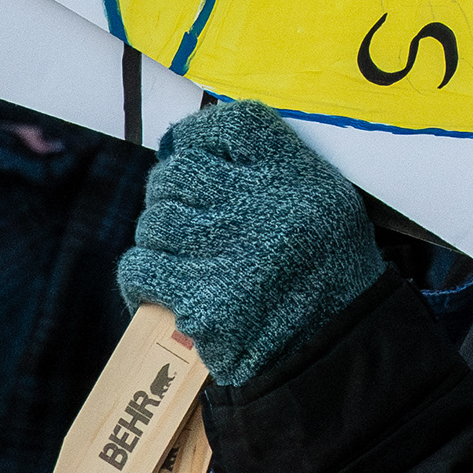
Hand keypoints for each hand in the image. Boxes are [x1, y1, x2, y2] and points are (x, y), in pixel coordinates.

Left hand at [119, 100, 383, 384]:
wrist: (333, 349)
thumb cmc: (324, 270)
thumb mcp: (324, 199)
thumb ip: (271, 165)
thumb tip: (188, 140)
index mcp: (295, 176)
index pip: (233, 122)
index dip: (200, 134)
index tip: (192, 151)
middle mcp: (260, 207)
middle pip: (180, 172)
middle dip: (172, 193)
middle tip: (186, 218)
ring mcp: (227, 256)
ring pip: (154, 221)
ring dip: (160, 239)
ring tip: (182, 257)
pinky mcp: (202, 304)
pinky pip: (140, 268)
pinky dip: (142, 278)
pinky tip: (160, 288)